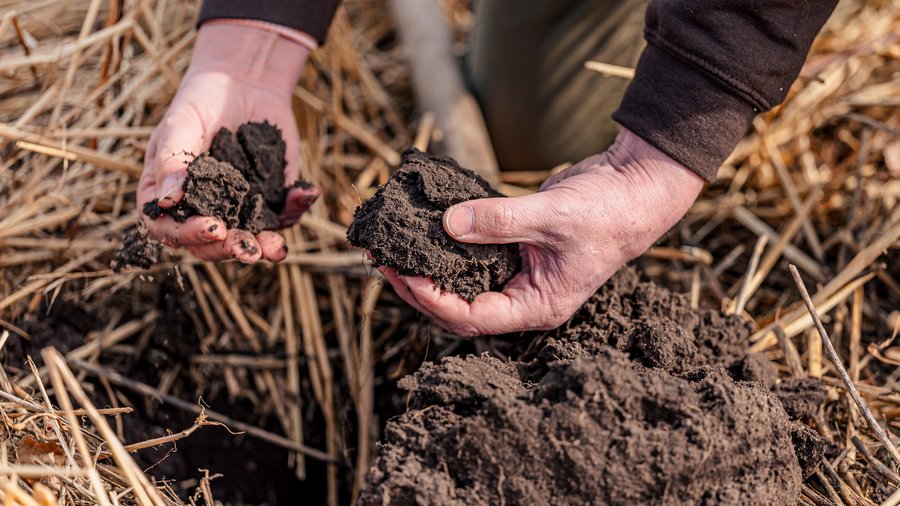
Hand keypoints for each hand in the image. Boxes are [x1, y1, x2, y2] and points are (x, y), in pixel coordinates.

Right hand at [137, 23, 318, 262]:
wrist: (243, 82)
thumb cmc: (201, 101)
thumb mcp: (180, 124)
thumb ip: (172, 161)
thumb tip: (166, 201)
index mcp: (169, 196)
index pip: (169, 228)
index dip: (188, 235)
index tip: (212, 227)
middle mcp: (203, 209)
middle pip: (211, 245)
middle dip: (230, 249)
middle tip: (248, 248)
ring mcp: (239, 208)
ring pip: (249, 239)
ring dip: (264, 246)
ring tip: (276, 249)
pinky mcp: (271, 199)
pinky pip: (283, 215)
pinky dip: (295, 208)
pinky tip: (304, 193)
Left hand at [380, 128, 703, 335]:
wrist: (634, 185)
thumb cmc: (608, 211)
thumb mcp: (552, 217)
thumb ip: (499, 222)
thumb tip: (447, 224)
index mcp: (536, 306)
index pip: (472, 319)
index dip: (433, 301)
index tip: (403, 274)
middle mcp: (523, 296)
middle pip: (458, 306)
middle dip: (418, 286)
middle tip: (382, 261)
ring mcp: (518, 272)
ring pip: (461, 280)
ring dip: (426, 265)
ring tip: (390, 247)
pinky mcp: (513, 246)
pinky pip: (471, 251)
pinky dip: (445, 241)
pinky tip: (422, 228)